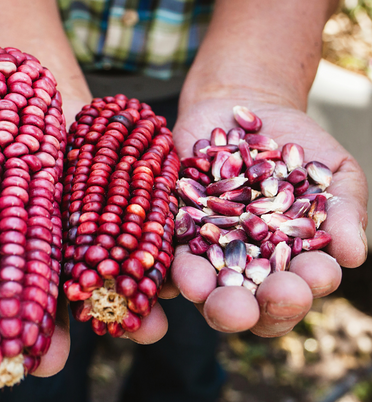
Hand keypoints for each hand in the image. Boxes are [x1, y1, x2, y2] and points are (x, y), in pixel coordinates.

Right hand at [0, 94, 169, 377]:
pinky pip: (136, 237)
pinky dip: (150, 262)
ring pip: (98, 275)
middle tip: (47, 364)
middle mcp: (41, 242)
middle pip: (44, 294)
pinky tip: (165, 289)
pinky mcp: (118, 204)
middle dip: (48, 330)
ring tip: (138, 333)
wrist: (39, 85)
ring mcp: (82, 227)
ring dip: (119, 306)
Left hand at [169, 96, 367, 336]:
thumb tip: (353, 255)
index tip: (313, 274)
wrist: (243, 106)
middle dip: (253, 308)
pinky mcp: (177, 228)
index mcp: (289, 261)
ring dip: (206, 296)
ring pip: (206, 286)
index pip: (297, 289)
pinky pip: (174, 250)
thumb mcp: (332, 172)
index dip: (306, 288)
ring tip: (206, 292)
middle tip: (259, 301)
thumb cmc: (298, 145)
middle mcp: (246, 264)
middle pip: (250, 303)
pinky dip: (177, 262)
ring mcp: (209, 248)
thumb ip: (344, 213)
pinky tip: (182, 268)